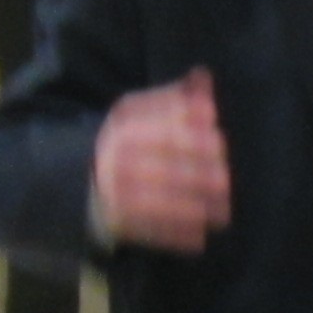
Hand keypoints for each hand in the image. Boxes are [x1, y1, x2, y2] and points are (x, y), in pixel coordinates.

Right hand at [93, 69, 231, 249]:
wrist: (86, 177)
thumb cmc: (135, 140)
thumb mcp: (147, 111)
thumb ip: (178, 96)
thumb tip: (204, 75)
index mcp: (126, 118)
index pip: (164, 121)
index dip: (192, 127)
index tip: (218, 134)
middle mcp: (115, 151)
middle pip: (164, 160)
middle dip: (199, 171)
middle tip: (226, 180)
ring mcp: (112, 187)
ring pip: (159, 198)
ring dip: (193, 207)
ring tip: (223, 212)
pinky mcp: (115, 219)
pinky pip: (149, 228)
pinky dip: (175, 234)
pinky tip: (200, 236)